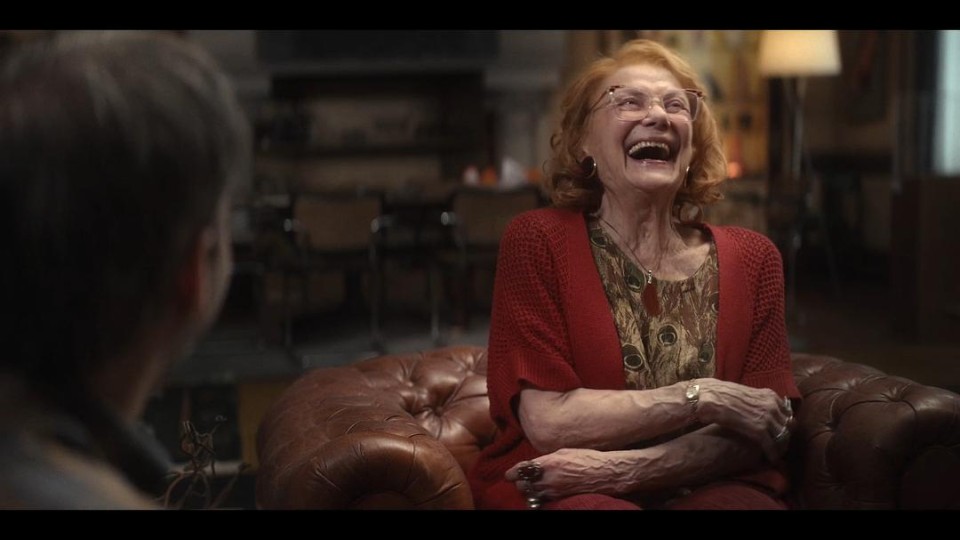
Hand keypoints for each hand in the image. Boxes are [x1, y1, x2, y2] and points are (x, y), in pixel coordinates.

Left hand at [505, 448, 626, 503]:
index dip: (513, 473)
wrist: (605, 473)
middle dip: (520, 482)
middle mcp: (549, 479)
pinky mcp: (561, 499)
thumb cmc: (586, 458)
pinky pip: (543, 501)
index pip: (522, 470)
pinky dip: (538, 498)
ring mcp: (555, 491)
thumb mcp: (564, 452)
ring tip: (530, 486)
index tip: (509, 474)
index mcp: (549, 463)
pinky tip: (541, 493)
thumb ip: (546, 459)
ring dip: (528, 491)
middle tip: (520, 479)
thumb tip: (534, 464)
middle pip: (523, 485)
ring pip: (531, 495)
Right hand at [695, 379, 793, 462]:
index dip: (784, 425)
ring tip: (775, 454)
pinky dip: (772, 454)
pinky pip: (772, 446)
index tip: (779, 432)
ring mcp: (767, 417)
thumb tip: (758, 410)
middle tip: (779, 446)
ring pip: (783, 437)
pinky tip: (770, 459)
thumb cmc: (721, 394)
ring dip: (780, 447)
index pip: (787, 413)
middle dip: (785, 436)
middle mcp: (772, 405)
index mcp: (770, 395)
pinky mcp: (759, 430)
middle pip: (788, 426)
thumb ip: (757, 402)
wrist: (709, 396)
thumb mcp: (745, 394)